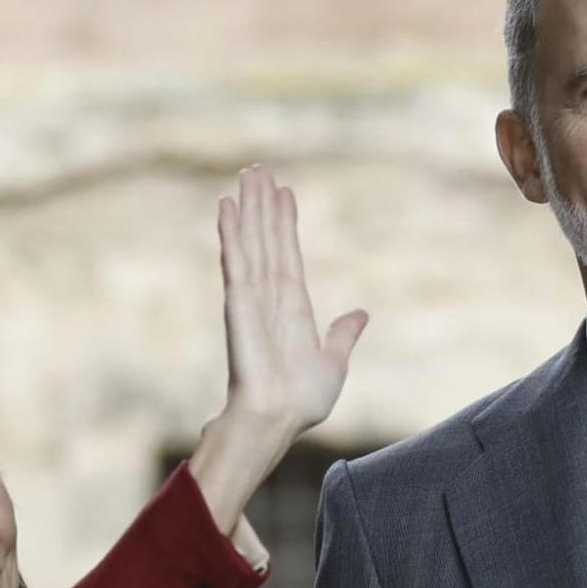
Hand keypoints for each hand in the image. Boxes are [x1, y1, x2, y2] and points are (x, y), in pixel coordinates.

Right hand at [216, 165, 366, 435]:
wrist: (278, 419)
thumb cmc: (301, 401)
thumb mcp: (334, 362)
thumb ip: (342, 335)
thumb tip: (360, 314)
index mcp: (293, 308)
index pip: (288, 254)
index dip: (286, 224)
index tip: (285, 194)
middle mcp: (270, 296)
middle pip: (267, 239)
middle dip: (263, 205)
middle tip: (258, 168)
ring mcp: (252, 297)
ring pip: (252, 241)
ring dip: (249, 207)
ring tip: (248, 173)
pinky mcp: (238, 303)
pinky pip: (235, 260)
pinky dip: (231, 232)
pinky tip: (227, 205)